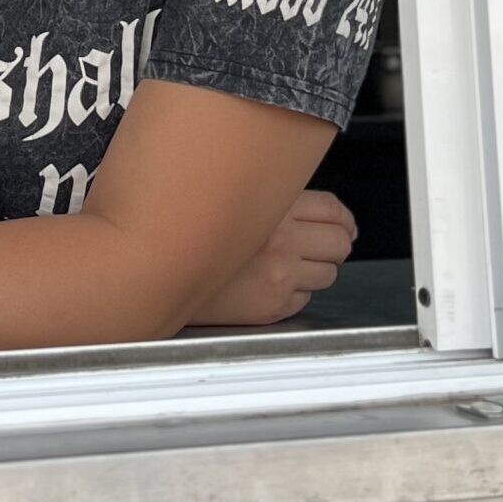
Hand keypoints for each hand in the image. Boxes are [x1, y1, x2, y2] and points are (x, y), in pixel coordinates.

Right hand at [182, 190, 356, 327]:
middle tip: (325, 245)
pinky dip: (297, 291)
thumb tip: (311, 205)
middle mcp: (281, 242)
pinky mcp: (272, 306)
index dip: (344, 219)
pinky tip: (273, 282)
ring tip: (293, 264)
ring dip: (317, 268)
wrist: (159, 270)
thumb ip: (268, 195)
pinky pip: (306, 298)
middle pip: (340, 244)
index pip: (333, 211)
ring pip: (329, 274)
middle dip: (336, 244)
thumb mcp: (230, 196)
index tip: (343, 224)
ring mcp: (279, 277)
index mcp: (272, 207)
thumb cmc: (189, 230)